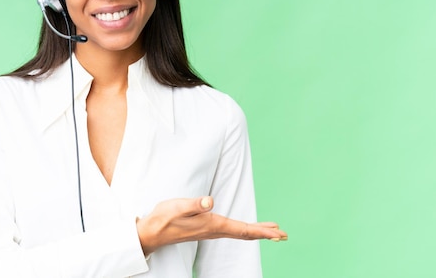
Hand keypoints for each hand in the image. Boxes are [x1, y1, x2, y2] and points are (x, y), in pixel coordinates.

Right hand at [136, 196, 287, 254]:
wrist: (151, 232)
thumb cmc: (164, 218)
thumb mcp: (179, 207)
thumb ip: (194, 204)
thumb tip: (210, 201)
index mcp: (213, 225)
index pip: (243, 230)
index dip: (262, 231)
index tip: (278, 233)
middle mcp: (215, 230)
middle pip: (246, 233)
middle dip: (265, 233)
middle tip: (283, 234)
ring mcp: (210, 231)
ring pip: (240, 233)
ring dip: (257, 232)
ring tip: (271, 231)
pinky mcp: (206, 228)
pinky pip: (232, 231)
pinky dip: (245, 230)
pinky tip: (245, 229)